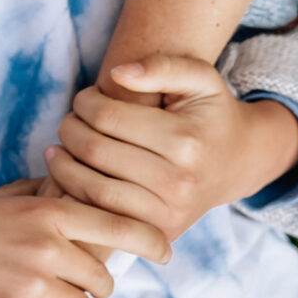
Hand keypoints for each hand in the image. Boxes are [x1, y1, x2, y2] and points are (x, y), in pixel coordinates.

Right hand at [0, 183, 170, 297]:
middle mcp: (47, 247)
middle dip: (97, 285)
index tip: (165, 252)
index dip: (153, 241)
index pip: (124, 226)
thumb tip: (72, 188)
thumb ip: (41, 197)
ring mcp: (30, 285)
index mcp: (48, 211)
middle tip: (81, 287)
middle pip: (105, 277)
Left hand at [45, 55, 297, 243]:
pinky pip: (100, 215)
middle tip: (68, 122)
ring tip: (59, 148)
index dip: (84, 102)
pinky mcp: (157, 232)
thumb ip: (164, 66)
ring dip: (62, 165)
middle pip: (94, 151)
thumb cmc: (211, 115)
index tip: (84, 98)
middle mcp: (178, 181)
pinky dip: (74, 195)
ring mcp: (167, 212)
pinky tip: (67, 175)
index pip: (107, 117)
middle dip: (69, 130)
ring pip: (90, 188)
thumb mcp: (201, 80)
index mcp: (186, 141)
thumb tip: (117, 73)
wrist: (238, 163)